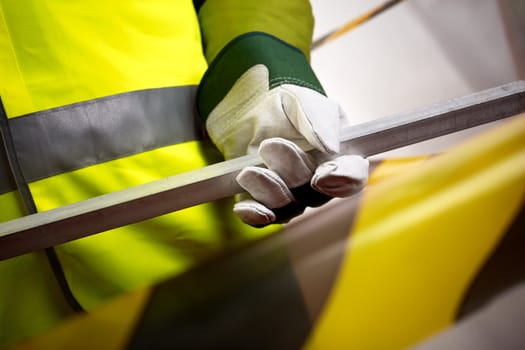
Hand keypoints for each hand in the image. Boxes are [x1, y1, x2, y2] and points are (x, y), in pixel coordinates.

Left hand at [198, 34, 368, 226]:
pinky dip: (254, 214)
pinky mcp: (264, 205)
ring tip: (249, 170)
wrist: (245, 114)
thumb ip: (319, 119)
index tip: (321, 176)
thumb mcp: (301, 101)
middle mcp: (319, 183)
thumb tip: (330, 146)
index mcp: (338, 157)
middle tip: (270, 144)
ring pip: (288, 208)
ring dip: (269, 190)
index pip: (353, 176)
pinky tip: (242, 206)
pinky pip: (262, 220)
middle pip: (315, 194)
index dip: (343, 180)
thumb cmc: (281, 108)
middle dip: (292, 172)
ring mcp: (292, 197)